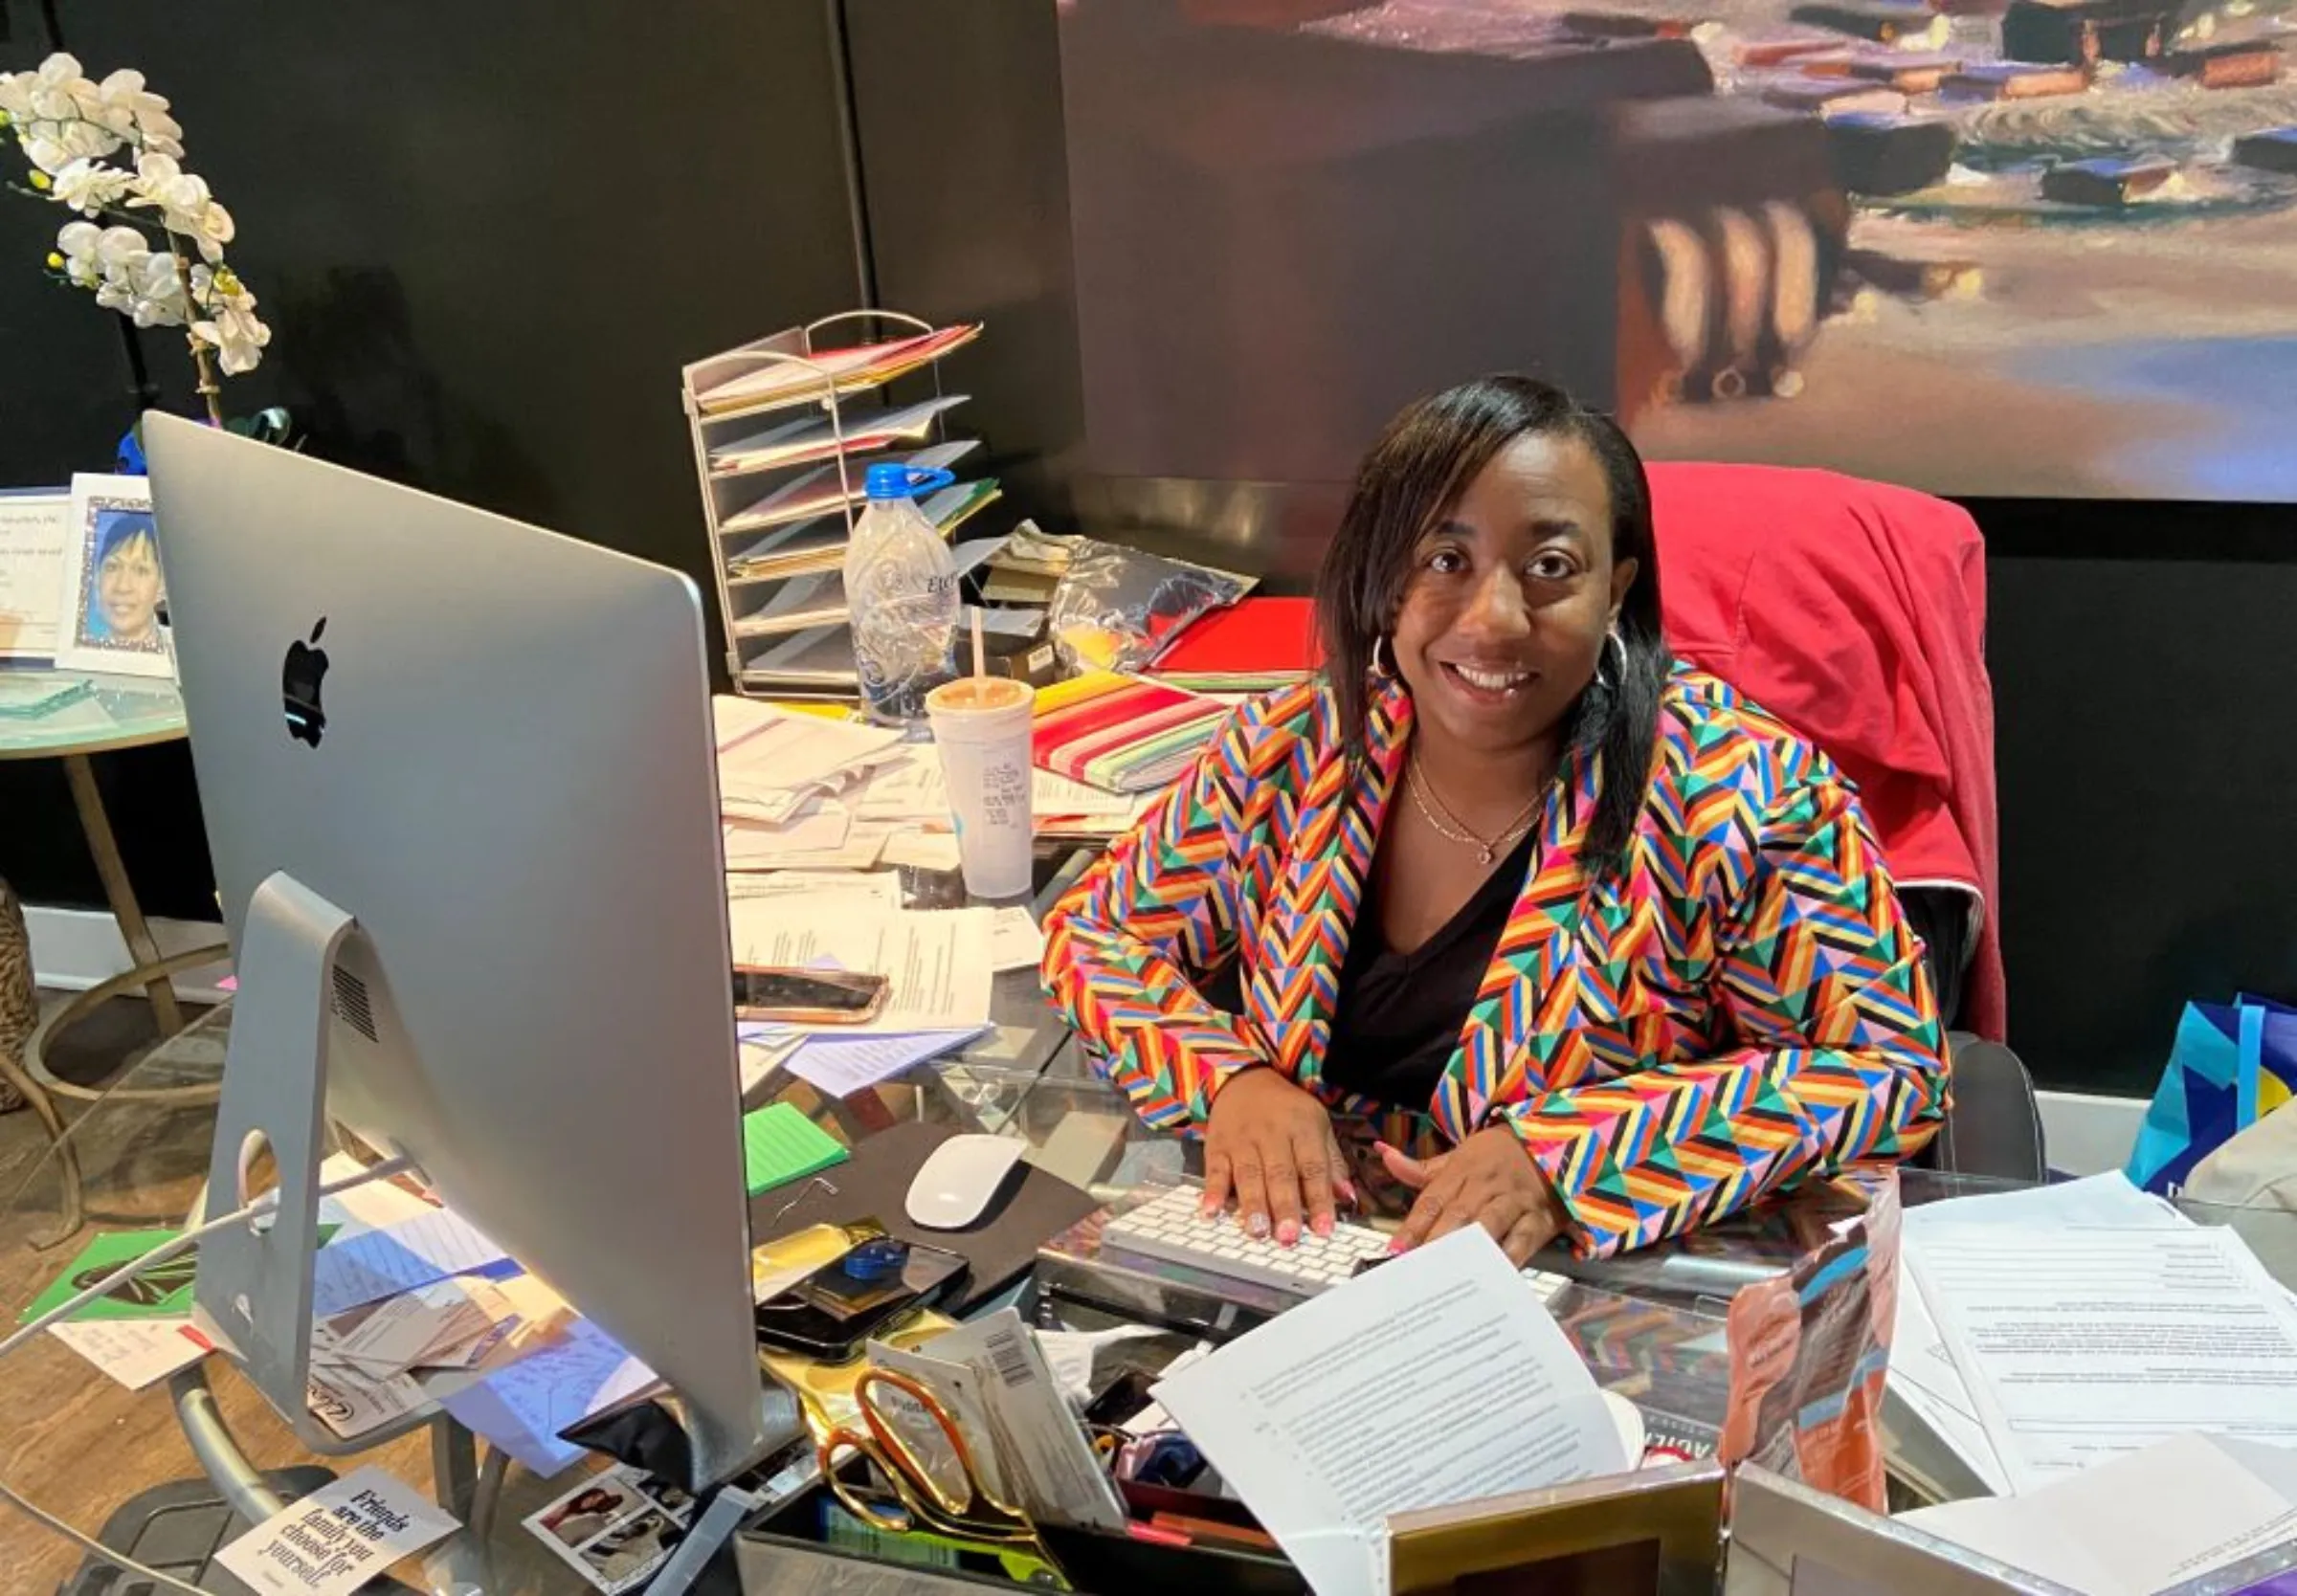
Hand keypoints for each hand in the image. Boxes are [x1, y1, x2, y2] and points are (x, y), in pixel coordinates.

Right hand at [1203, 1067, 1352, 1245]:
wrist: (1245, 1079)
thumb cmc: (1287, 1110)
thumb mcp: (1318, 1126)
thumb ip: (1332, 1163)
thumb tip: (1348, 1198)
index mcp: (1303, 1129)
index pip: (1314, 1168)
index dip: (1319, 1200)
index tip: (1324, 1230)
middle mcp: (1273, 1133)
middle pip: (1280, 1174)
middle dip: (1284, 1207)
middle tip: (1288, 1237)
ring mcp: (1242, 1139)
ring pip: (1248, 1174)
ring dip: (1252, 1205)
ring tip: (1257, 1231)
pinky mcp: (1217, 1144)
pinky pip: (1214, 1169)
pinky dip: (1212, 1190)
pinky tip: (1211, 1211)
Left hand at [1381, 1129, 1564, 1265]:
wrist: (1551, 1141)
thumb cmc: (1496, 1158)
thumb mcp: (1458, 1158)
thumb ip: (1421, 1169)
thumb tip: (1384, 1154)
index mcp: (1462, 1170)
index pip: (1432, 1200)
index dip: (1413, 1226)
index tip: (1394, 1251)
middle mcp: (1486, 1185)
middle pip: (1457, 1215)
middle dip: (1436, 1241)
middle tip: (1417, 1270)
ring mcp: (1514, 1201)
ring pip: (1489, 1224)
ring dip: (1468, 1248)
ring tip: (1449, 1274)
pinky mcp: (1540, 1218)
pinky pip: (1524, 1239)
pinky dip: (1510, 1257)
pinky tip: (1494, 1275)